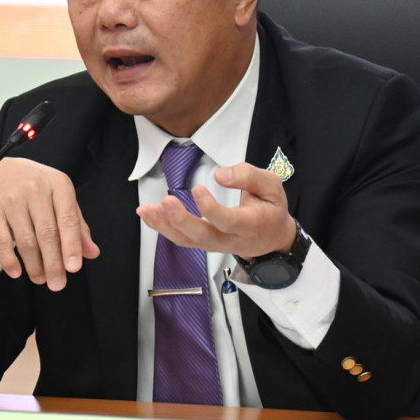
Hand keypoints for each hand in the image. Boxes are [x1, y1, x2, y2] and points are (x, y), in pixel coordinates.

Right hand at [0, 158, 100, 290]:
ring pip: (26, 240)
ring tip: (40, 279)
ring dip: (34, 265)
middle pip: (47, 233)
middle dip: (53, 263)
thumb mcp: (59, 196)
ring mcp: (11, 198)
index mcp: (57, 184)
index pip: (68, 219)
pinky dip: (9, 260)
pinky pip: (2, 241)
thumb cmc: (33, 185)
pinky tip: (17, 272)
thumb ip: (76, 224)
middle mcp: (34, 188)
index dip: (72, 246)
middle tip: (58, 283)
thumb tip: (91, 252)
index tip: (74, 268)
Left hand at [136, 162, 295, 258]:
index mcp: (249, 225)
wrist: (271, 239)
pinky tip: (148, 214)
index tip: (198, 189)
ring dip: (165, 226)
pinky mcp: (203, 243)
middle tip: (166, 202)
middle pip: (202, 236)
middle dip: (182, 220)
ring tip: (147, 209)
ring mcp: (214, 244)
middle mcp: (230, 239)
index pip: (227, 221)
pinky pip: (180, 239)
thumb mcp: (271, 186)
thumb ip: (248, 176)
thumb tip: (220, 175)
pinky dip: (162, 228)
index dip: (211, 208)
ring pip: (187, 241)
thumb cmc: (270, 209)